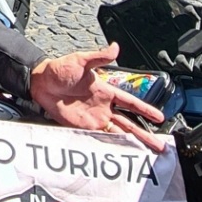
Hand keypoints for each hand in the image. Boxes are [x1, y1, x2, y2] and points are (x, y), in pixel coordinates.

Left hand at [29, 42, 166, 151]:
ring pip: (119, 134)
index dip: (146, 110)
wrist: (40, 82)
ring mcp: (94, 119)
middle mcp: (103, 107)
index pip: (131, 102)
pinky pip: (100, 139)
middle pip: (129, 123)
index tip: (160, 118)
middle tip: (160, 146)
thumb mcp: (81, 60)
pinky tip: (122, 155)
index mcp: (106, 91)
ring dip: (133, 144)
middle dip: (145, 134)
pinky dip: (112, 147)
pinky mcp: (82, 128)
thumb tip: (115, 46)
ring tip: (147, 154)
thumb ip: (99, 56)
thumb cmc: (59, 69)